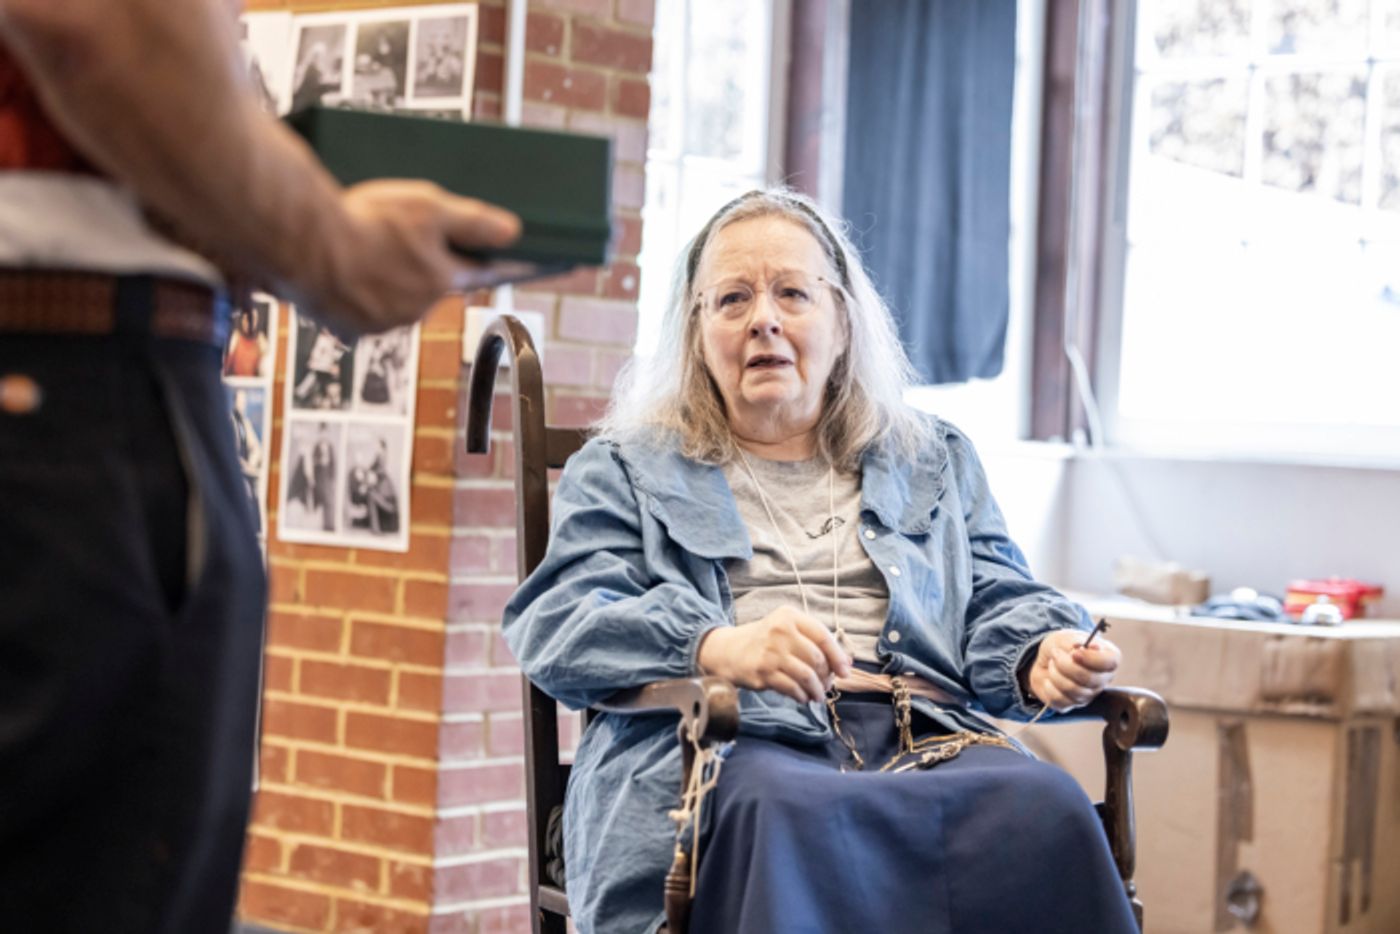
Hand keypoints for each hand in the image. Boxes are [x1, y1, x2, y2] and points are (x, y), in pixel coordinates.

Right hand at [327, 180, 520, 332]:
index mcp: (442, 281)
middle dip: (418, 266)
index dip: (469, 258)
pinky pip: (362, 312)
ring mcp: (384, 322)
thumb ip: (472, 221)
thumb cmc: (366, 223)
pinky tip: (344, 272)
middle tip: (394, 237)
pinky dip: (357, 296)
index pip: (470, 273)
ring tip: (364, 251)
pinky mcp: (351, 329)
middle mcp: (418, 309)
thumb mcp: (428, 208)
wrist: (303, 245)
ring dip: (387, 282)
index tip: (473, 253)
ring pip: (395, 299)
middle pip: (428, 286)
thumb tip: (513, 232)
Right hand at [697, 607, 852, 703]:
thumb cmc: (766, 641)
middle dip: (827, 676)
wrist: (729, 651)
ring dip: (817, 689)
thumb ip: (815, 641)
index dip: (838, 656)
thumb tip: (847, 663)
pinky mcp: (763, 672)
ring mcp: (771, 652)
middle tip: (827, 684)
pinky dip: (802, 695)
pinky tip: (803, 697)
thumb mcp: (788, 629)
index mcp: (789, 616)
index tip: (845, 671)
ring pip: (807, 676)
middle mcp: (780, 631)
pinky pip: (792, 688)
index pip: (823, 636)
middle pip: (817, 658)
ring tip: (818, 694)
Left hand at [1025, 629, 1120, 711]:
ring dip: (1056, 674)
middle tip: (1055, 654)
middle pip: (1090, 679)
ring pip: (1074, 690)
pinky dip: (1049, 687)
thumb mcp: (1066, 637)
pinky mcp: (1072, 704)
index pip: (1110, 662)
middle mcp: (1102, 679)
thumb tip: (1089, 647)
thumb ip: (1077, 641)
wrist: (1045, 659)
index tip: (1074, 653)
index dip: (1092, 659)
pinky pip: (1060, 700)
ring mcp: (1089, 695)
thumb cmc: (1061, 646)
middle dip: (1066, 665)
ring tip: (1051, 664)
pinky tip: (1048, 679)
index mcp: (1108, 658)